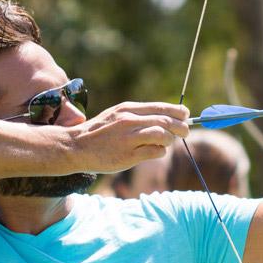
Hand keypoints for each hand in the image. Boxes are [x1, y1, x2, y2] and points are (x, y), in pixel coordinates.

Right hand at [69, 102, 189, 172]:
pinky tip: (155, 151)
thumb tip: (165, 118)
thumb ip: (139, 116)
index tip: (186, 115)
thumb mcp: (117, 116)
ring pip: (163, 135)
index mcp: (128, 109)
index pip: (160, 107)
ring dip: (170, 140)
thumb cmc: (100, 133)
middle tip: (185, 132)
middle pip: (166, 120)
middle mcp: (129, 121)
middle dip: (181, 126)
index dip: (178, 111)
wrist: (76, 147)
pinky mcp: (128, 155)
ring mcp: (128, 138)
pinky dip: (160, 151)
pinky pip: (155, 152)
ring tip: (166, 143)